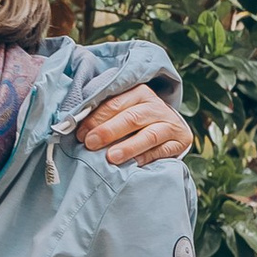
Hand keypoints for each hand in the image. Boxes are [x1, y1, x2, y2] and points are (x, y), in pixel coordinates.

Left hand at [80, 94, 194, 168]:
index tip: (81, 134)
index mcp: (138, 92)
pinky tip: (134, 164)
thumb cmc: (135, 120)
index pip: (114, 103)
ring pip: (149, 135)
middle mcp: (155, 105)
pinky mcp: (180, 139)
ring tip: (111, 157)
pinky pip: (162, 150)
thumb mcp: (120, 111)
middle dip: (108, 131)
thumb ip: (102, 116)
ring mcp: (169, 122)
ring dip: (128, 147)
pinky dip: (147, 157)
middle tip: (91, 144)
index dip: (96, 119)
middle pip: (131, 117)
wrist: (168, 127)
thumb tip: (75, 128)